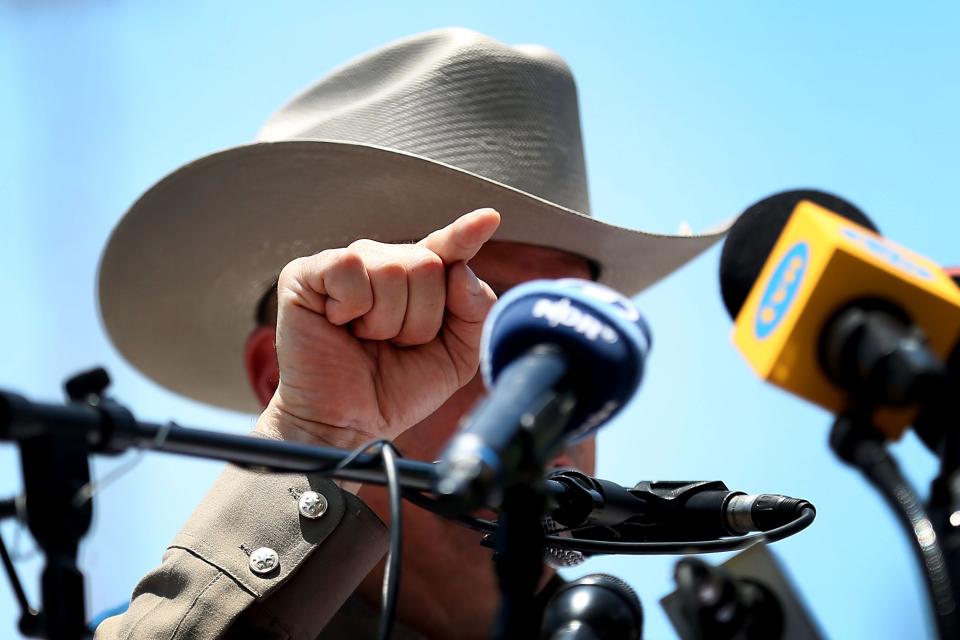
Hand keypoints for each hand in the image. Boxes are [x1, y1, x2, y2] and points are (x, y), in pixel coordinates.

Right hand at [257, 208, 500, 448]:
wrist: (345, 424)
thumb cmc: (394, 390)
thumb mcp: (455, 357)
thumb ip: (474, 312)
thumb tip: (461, 270)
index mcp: (416, 282)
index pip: (446, 249)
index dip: (465, 234)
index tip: (489, 218)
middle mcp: (381, 265)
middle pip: (427, 265)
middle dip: (420, 319)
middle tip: (393, 345)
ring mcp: (343, 266)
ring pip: (391, 269)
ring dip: (386, 320)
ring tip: (365, 339)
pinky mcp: (306, 274)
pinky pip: (349, 268)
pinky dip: (351, 306)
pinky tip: (338, 323)